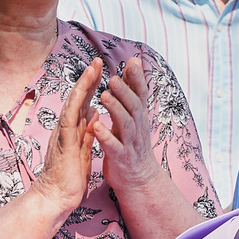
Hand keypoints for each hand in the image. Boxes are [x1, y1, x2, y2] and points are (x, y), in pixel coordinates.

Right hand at [31, 58, 104, 218]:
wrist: (56, 198)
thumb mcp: (84, 150)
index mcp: (74, 131)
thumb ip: (87, 132)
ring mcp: (63, 133)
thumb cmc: (69, 178)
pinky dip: (76, 104)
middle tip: (98, 60)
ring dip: (83, 85)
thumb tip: (95, 115)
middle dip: (88, 79)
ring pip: (73, 103)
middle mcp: (66, 128)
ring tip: (92, 68)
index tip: (102, 71)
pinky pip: (69, 119)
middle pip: (78, 98)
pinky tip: (82, 92)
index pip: (84, 104)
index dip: (93, 87)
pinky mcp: (63, 142)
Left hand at [88, 52, 170, 196]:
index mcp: (139, 116)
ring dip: (115, 110)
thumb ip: (133, 88)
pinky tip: (97, 126)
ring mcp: (130, 143)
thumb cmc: (132, 141)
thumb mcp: (135, 114)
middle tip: (113, 79)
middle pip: (134, 107)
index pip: (141, 94)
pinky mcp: (121, 158)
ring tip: (104, 97)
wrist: (138, 178)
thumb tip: (134, 60)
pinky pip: (114, 146)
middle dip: (125, 92)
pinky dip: (106, 136)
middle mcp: (138, 127)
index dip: (138, 78)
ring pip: (126, 124)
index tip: (132, 62)